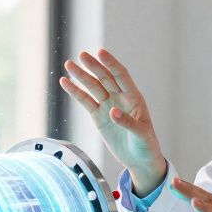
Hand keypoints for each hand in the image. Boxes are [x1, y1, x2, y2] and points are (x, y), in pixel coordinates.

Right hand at [59, 49, 166, 193]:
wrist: (139, 159)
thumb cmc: (146, 145)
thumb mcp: (141, 134)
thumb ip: (128, 122)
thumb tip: (113, 112)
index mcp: (134, 97)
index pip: (121, 75)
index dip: (111, 63)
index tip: (100, 52)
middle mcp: (120, 98)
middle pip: (104, 78)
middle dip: (93, 66)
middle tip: (81, 56)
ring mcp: (108, 106)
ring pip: (93, 87)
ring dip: (81, 76)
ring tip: (68, 65)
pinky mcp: (98, 116)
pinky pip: (85, 101)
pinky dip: (75, 92)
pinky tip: (65, 82)